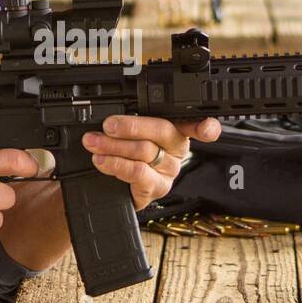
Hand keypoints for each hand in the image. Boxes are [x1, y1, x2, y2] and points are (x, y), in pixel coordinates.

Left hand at [81, 115, 221, 209]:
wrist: (113, 185)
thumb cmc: (124, 151)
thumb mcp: (129, 131)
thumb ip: (132, 120)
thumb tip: (114, 113)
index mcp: (177, 130)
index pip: (197, 125)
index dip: (206, 126)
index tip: (207, 128)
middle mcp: (177, 150)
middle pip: (162, 131)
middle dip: (130, 126)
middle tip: (107, 125)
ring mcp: (168, 171)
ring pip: (145, 152)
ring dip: (114, 146)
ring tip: (94, 143)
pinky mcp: (156, 188)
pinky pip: (138, 174)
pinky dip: (116, 165)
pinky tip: (103, 161)